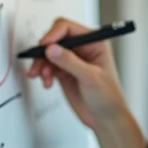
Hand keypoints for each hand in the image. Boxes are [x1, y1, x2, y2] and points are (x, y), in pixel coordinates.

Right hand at [24, 17, 130, 131]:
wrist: (105, 119)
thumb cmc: (108, 98)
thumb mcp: (91, 77)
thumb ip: (70, 62)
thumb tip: (52, 49)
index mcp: (94, 42)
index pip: (67, 28)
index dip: (53, 34)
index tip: (44, 46)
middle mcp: (82, 48)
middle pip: (54, 39)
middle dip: (43, 51)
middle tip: (39, 64)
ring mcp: (71, 60)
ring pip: (47, 53)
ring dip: (40, 64)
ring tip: (41, 76)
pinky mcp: (63, 71)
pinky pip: (46, 65)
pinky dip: (42, 73)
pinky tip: (47, 83)